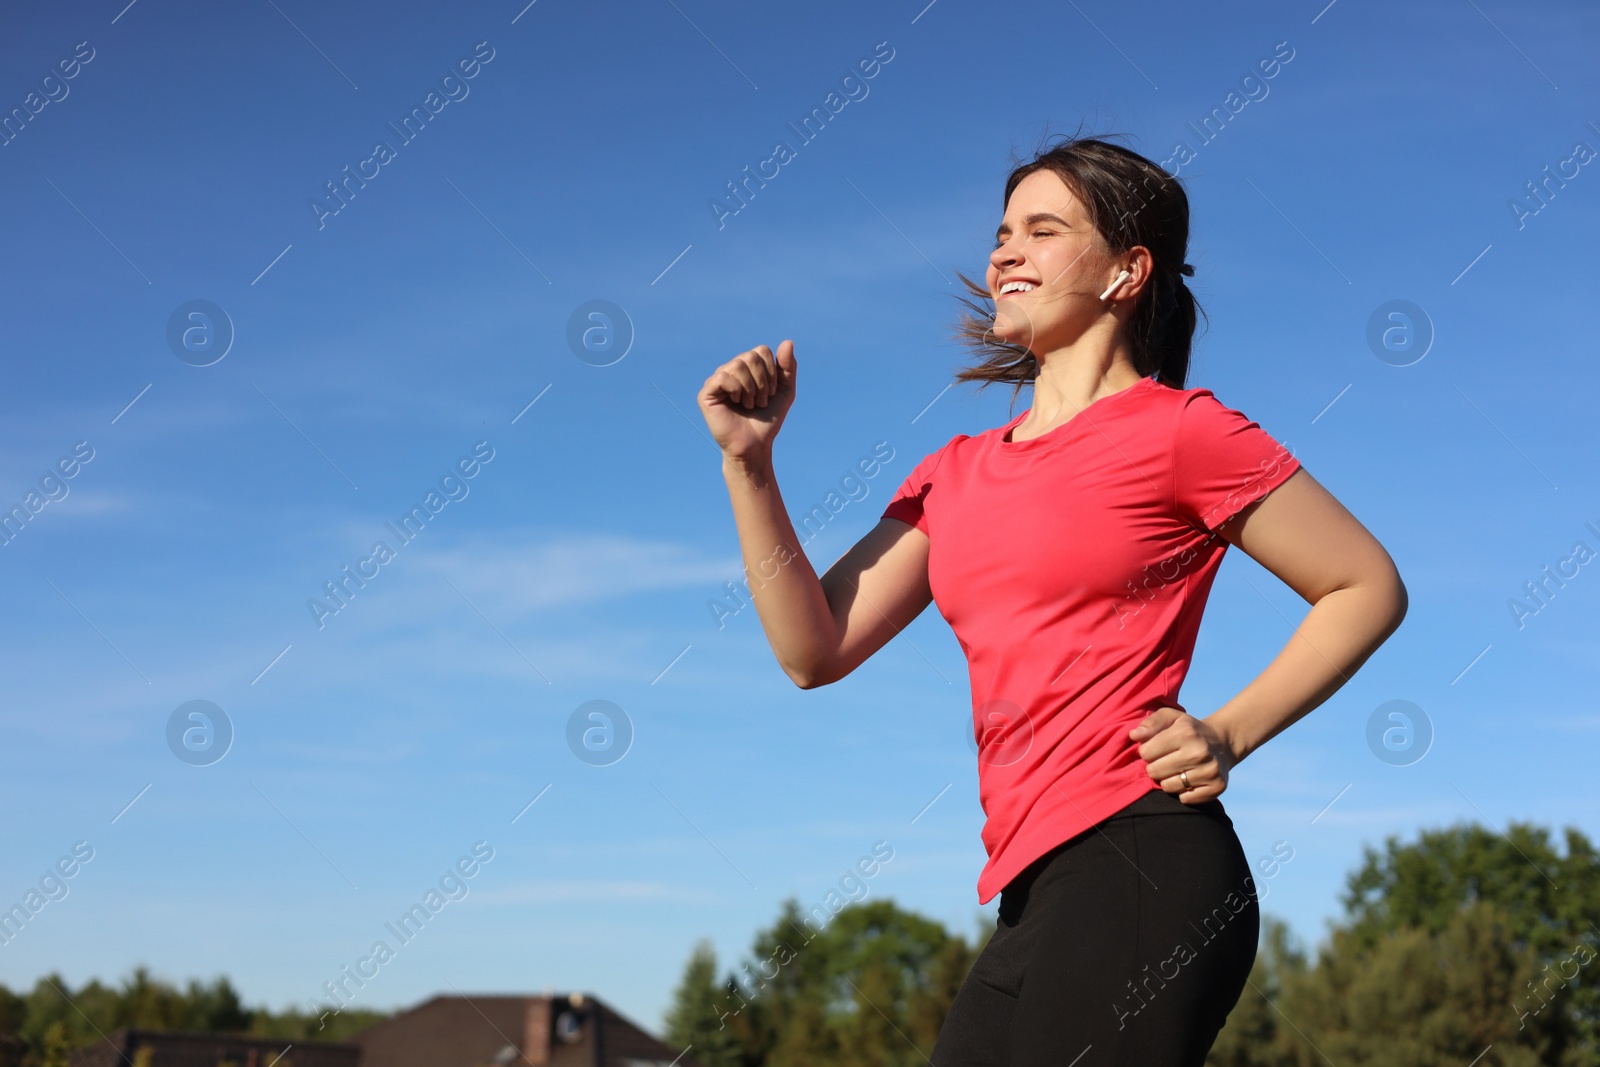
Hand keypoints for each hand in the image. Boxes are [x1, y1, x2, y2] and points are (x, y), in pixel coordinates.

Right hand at [697, 340, 796, 465]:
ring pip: (738, 365)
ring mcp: (716, 380)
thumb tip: (788, 342)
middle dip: (763, 382)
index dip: (771, 372)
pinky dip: (737, 390)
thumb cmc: (767, 420)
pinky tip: (736, 403)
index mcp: (746, 368)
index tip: (770, 393)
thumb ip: (787, 367)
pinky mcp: (706, 393)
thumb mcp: (784, 391)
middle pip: (751, 356)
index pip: (761, 351)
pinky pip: (723, 376)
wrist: (755, 445)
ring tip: (749, 405)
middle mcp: (730, 370)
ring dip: (751, 389)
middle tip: (759, 402)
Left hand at [1129, 707, 1237, 803]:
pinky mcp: (1217, 787)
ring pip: (1168, 787)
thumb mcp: (1170, 717)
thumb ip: (1151, 723)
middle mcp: (1199, 752)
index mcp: (1185, 732)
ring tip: (1176, 770)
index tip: (1156, 749)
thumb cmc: (1188, 730)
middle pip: (1154, 772)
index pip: (1146, 753)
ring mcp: (1210, 771)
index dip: (1147, 752)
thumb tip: (1134, 735)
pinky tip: (1189, 779)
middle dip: (1155, 767)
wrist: (1222, 743)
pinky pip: (1185, 799)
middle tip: (1166, 760)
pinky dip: (1183, 792)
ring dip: (1167, 780)